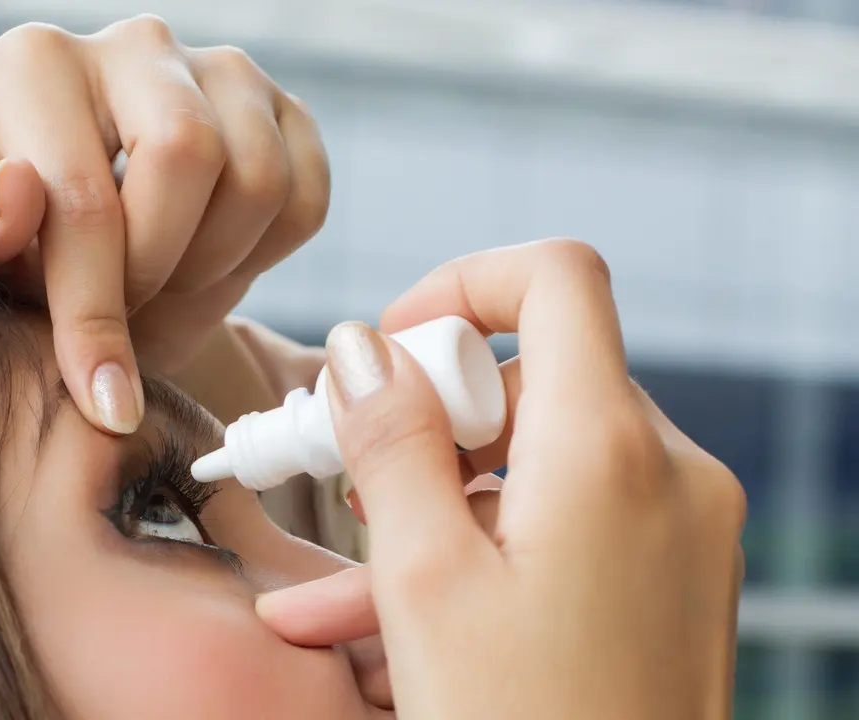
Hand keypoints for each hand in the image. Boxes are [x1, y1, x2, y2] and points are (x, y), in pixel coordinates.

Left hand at [0, 16, 329, 434]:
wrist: (89, 234)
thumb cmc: (13, 242)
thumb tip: (17, 194)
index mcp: (36, 65)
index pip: (82, 194)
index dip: (94, 312)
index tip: (104, 400)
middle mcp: (137, 45)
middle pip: (188, 154)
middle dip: (162, 268)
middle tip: (131, 313)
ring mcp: (224, 72)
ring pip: (260, 179)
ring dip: (216, 267)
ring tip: (164, 287)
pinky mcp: (286, 113)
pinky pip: (308, 196)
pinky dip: (269, 255)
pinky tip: (212, 265)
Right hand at [256, 239, 745, 718]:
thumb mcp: (424, 582)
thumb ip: (391, 444)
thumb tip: (362, 348)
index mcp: (609, 450)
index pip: (556, 277)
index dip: (464, 284)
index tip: (393, 347)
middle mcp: (666, 470)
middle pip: (534, 376)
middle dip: (430, 419)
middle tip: (350, 476)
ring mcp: (678, 522)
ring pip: (536, 461)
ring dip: (440, 501)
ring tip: (345, 582)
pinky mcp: (669, 570)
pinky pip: (566, 517)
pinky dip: (488, 541)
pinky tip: (399, 612)